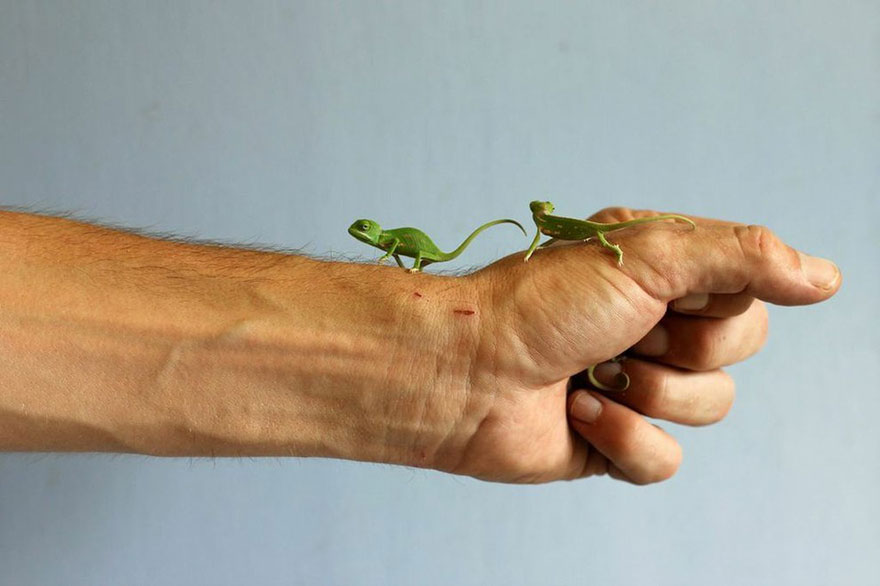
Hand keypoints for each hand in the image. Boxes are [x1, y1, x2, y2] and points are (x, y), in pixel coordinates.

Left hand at [422, 208, 840, 483]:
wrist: (464, 371)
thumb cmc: (540, 302)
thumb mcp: (650, 255)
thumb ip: (743, 256)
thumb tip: (825, 276)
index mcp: (660, 274)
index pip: (745, 293)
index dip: (712, 304)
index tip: (657, 297)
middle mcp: (651, 324)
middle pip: (736, 351)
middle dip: (681, 349)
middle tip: (620, 335)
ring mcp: (634, 384)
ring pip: (709, 407)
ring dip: (649, 394)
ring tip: (591, 374)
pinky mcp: (612, 440)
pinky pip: (667, 460)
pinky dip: (622, 439)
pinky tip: (577, 413)